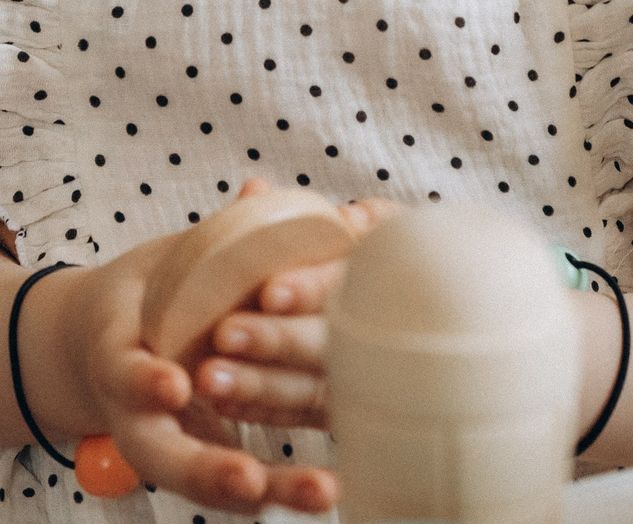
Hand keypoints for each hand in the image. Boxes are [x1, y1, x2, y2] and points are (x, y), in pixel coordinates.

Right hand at [21, 210, 338, 514]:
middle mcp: (139, 417)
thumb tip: (261, 192)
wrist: (109, 347)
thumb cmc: (147, 297)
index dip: (143, 381)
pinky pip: (238, 484)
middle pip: (165, 456)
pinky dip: (281, 491)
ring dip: (268, 492)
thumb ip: (207, 241)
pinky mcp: (203, 461)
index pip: (123, 373)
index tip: (173, 384)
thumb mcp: (162, 267)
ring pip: (208, 483)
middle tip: (247, 479)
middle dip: (207, 471)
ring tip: (323, 492)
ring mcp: (170, 447)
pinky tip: (332, 490)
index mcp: (118, 361)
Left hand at [191, 195, 399, 432]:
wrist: (424, 321)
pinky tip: (219, 401)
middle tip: (226, 334)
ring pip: (307, 390)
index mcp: (383, 286)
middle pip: (324, 343)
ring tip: (209, 377)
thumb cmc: (388, 264)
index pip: (346, 287)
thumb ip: (368, 218)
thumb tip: (351, 216)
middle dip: (275, 341)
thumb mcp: (387, 233)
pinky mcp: (337, 413)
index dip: (310, 290)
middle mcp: (374, 340)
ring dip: (257, 385)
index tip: (270, 293)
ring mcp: (358, 384)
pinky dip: (258, 411)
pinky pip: (296, 417)